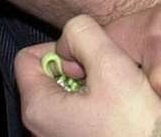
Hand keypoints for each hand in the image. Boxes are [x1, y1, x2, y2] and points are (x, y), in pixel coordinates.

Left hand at [16, 14, 160, 136]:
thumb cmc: (133, 123)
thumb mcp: (111, 64)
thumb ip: (83, 33)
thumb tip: (71, 33)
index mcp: (37, 107)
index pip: (27, 57)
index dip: (59, 48)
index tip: (86, 59)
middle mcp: (38, 127)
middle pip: (46, 75)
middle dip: (75, 66)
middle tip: (103, 76)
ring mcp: (54, 136)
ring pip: (63, 92)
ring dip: (87, 83)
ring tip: (112, 93)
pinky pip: (74, 110)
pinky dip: (91, 102)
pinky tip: (114, 108)